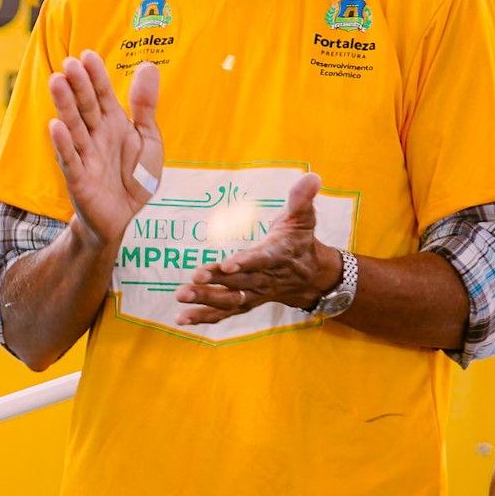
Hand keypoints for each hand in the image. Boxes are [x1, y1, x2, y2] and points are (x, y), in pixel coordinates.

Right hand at [46, 55, 161, 246]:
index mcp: (113, 123)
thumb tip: (147, 66)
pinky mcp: (79, 178)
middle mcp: (96, 135)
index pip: (103, 94)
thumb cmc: (135, 176)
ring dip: (64, 105)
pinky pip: (70, 159)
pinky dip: (63, 143)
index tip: (87, 55)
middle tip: (69, 63)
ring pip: (74, 127)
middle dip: (78, 85)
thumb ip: (145, 105)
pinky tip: (55, 125)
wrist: (126, 218)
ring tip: (56, 82)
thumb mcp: (148, 138)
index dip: (96, 76)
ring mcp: (85, 156)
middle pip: (85, 106)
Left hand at [175, 172, 337, 324]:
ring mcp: (255, 293)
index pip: (262, 259)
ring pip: (230, 300)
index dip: (246, 262)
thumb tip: (312, 176)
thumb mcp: (304, 217)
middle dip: (217, 281)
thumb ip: (301, 198)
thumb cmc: (301, 241)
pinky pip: (225, 313)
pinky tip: (182, 319)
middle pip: (240, 282)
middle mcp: (265, 278)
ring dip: (205, 300)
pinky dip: (204, 317)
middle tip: (194, 277)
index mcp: (279, 254)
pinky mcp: (246, 302)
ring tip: (181, 296)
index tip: (227, 264)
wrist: (312, 276)